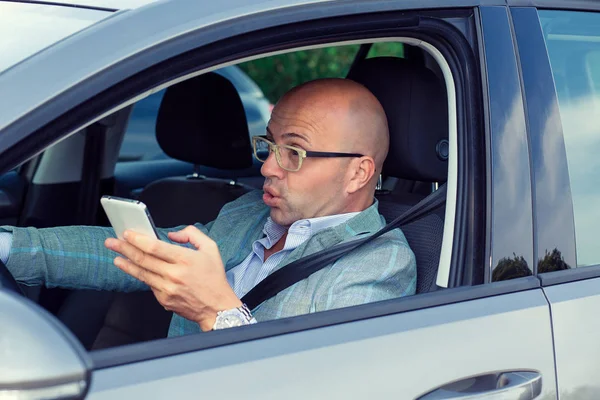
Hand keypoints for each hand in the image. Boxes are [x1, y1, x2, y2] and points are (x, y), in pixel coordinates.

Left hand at [104, 226, 241, 330]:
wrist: (217, 307)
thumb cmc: (214, 278)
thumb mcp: (211, 248)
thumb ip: (192, 234)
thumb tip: (172, 235)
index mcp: (185, 259)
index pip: (154, 247)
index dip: (137, 239)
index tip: (127, 233)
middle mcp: (174, 275)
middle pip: (142, 259)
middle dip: (124, 249)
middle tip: (112, 242)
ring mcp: (167, 289)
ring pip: (141, 273)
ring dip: (126, 264)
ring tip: (116, 256)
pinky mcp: (164, 300)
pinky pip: (149, 285)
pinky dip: (142, 276)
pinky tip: (135, 270)